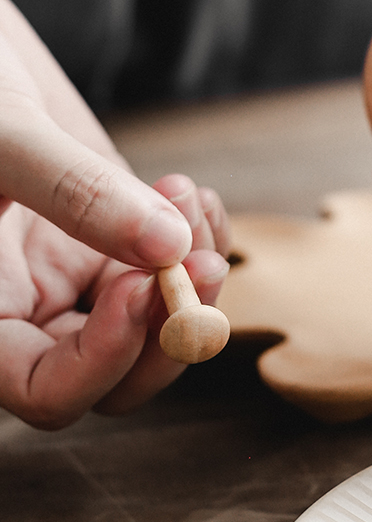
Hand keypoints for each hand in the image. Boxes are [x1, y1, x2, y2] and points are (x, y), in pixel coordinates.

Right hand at [0, 0, 231, 427]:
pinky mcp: (112, 238)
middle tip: (202, 261)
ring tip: (189, 197)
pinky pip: (168, 267)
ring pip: (154, 322)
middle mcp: (27, 307)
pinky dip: (196, 239)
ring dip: (191, 275)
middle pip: (116, 371)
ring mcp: (75, 275)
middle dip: (169, 324)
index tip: (144, 287)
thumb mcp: (1, 133)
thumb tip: (168, 248)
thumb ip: (75, 193)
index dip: (104, 359)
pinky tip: (192, 194)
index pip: (46, 388)